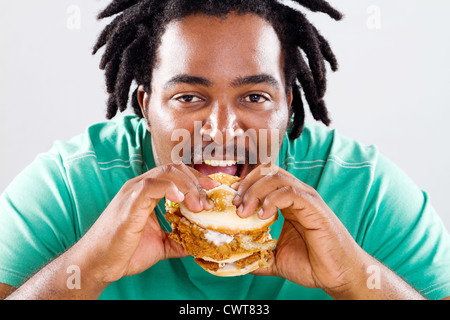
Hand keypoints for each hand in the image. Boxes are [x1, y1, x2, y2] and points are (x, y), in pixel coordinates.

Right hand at [77, 162, 218, 286]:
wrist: (97, 264)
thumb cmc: (123, 252)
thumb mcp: (159, 244)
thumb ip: (178, 239)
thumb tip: (199, 242)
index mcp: (146, 193)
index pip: (175, 174)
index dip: (196, 179)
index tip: (213, 190)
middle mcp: (139, 187)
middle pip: (174, 169)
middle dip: (197, 182)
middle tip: (210, 200)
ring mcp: (133, 193)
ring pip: (166, 173)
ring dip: (189, 187)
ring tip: (199, 206)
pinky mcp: (129, 204)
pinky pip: (151, 186)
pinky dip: (170, 189)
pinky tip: (181, 200)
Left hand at [232, 164, 364, 293]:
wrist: (338, 275)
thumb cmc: (312, 264)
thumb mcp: (276, 258)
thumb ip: (257, 254)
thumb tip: (235, 259)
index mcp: (287, 202)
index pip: (263, 179)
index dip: (244, 185)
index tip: (231, 201)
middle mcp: (296, 196)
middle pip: (267, 172)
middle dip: (246, 184)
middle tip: (236, 205)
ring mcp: (306, 199)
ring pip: (276, 178)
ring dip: (255, 191)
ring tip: (245, 211)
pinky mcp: (314, 207)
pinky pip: (290, 192)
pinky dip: (272, 200)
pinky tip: (263, 215)